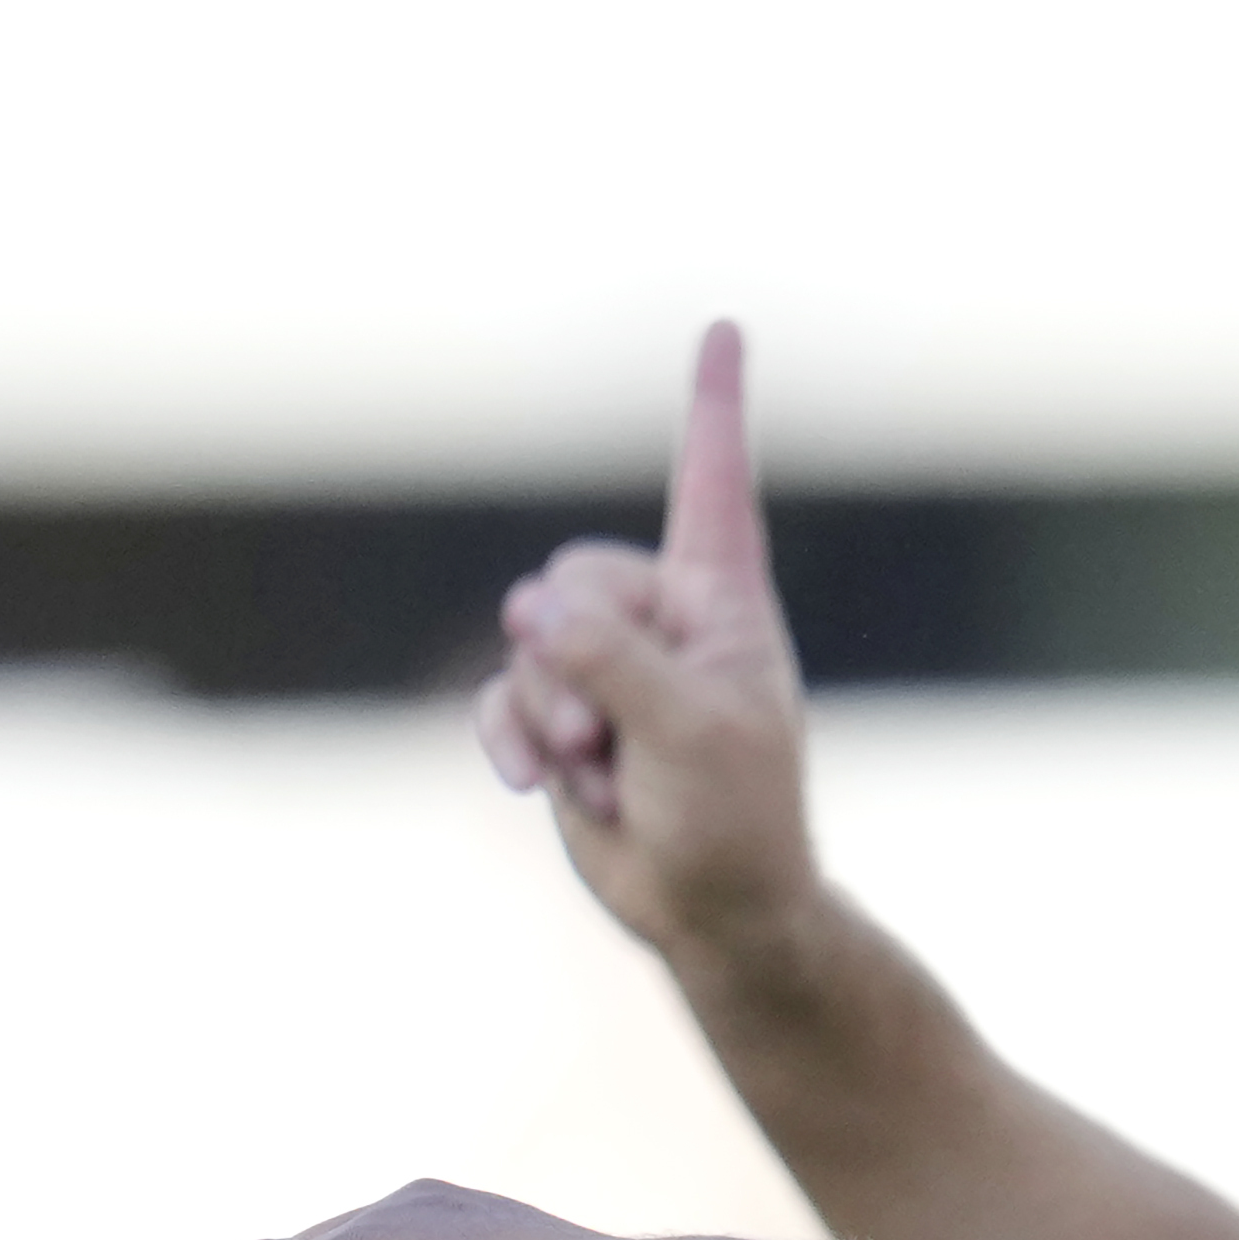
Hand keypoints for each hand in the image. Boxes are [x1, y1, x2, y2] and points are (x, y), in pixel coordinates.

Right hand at [472, 321, 819, 963]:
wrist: (715, 913)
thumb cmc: (736, 824)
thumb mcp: (688, 736)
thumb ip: (611, 662)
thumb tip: (528, 607)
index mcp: (725, 605)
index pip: (713, 486)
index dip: (713, 407)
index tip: (723, 325)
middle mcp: (666, 622)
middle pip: (573, 578)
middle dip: (574, 665)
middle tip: (616, 743)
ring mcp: (609, 670)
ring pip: (528, 643)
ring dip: (553, 720)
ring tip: (607, 776)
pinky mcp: (563, 718)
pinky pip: (502, 695)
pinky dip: (509, 739)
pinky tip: (534, 785)